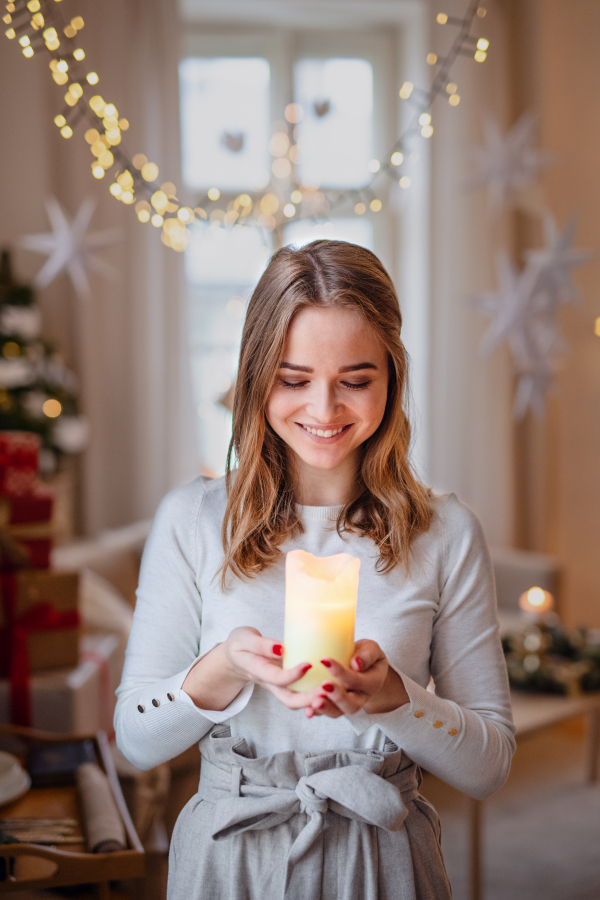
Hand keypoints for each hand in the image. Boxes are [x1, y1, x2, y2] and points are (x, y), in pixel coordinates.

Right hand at [183, 627, 322, 712]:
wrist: (233, 657)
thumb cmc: (239, 645)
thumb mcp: (244, 639)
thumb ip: (261, 644)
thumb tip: (280, 648)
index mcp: (259, 671)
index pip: (277, 678)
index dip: (293, 675)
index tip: (309, 664)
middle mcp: (270, 683)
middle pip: (290, 700)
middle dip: (309, 699)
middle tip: (328, 689)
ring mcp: (278, 686)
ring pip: (297, 701)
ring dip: (315, 700)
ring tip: (334, 692)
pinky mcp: (286, 684)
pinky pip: (300, 694)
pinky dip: (315, 695)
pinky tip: (332, 687)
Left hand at [304, 639, 408, 718]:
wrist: (362, 667)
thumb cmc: (365, 654)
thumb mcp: (371, 649)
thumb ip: (368, 654)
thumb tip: (356, 663)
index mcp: (372, 683)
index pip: (357, 681)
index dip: (341, 673)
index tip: (324, 660)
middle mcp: (360, 698)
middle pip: (351, 705)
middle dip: (337, 697)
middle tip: (323, 685)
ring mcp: (346, 705)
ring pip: (337, 712)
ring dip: (325, 708)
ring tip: (314, 702)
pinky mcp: (333, 707)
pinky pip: (325, 713)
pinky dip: (316, 712)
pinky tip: (308, 710)